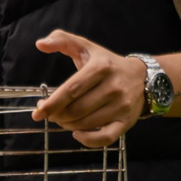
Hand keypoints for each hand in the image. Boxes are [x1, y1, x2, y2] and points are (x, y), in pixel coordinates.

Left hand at [32, 30, 146, 147]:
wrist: (142, 77)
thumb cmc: (107, 63)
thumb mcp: (86, 47)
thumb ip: (62, 40)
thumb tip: (40, 44)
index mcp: (101, 67)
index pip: (71, 90)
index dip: (52, 103)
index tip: (38, 112)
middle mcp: (113, 87)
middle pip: (76, 110)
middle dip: (57, 115)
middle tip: (50, 113)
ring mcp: (121, 106)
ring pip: (85, 124)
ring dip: (67, 125)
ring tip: (63, 118)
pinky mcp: (126, 122)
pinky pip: (104, 139)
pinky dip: (87, 141)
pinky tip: (77, 133)